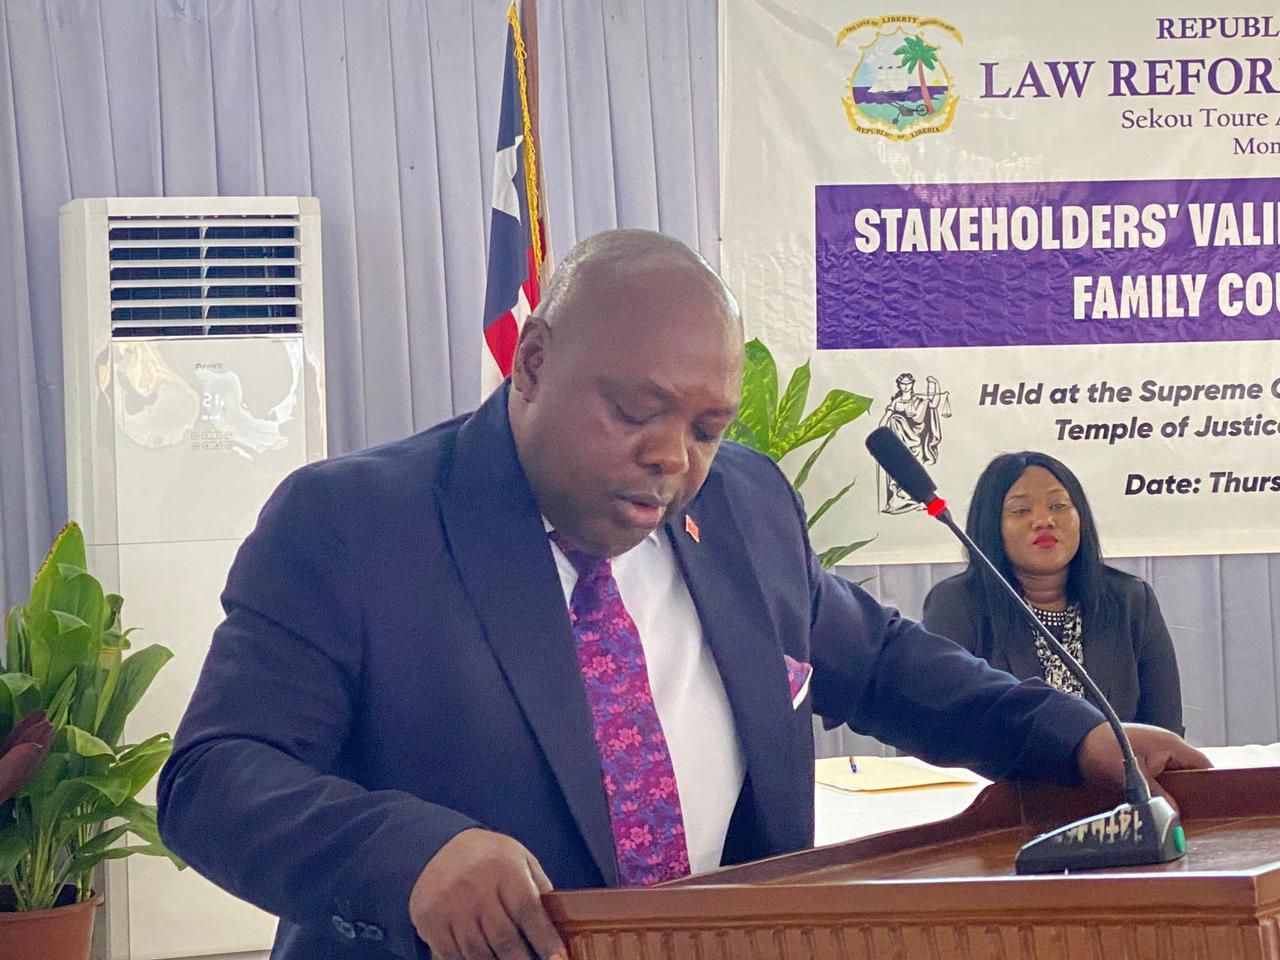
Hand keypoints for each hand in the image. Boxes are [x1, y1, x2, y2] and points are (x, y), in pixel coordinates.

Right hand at [409, 828, 567, 959]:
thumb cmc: (488, 858)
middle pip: (504, 938)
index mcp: (504, 869)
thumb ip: (538, 888)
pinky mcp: (432, 922)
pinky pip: (453, 956)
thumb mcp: (519, 858)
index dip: (545, 940)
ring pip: (478, 952)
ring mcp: (452, 907)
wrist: (437, 848)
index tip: (559, 959)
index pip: (529, 911)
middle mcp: (477, 888)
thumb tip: (559, 922)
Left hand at [1076, 721, 1210, 806]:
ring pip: (1174, 780)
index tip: (1211, 810)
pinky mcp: (1142, 762)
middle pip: (1190, 776)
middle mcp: (1167, 748)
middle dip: (1189, 796)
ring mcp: (1155, 754)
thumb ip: (1156, 796)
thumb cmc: (1102, 749)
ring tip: (1171, 816)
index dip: (1210, 788)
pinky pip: (1159, 779)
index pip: (1204, 767)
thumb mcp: (1132, 775)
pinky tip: (1155, 806)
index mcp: (1172, 745)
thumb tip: (1175, 817)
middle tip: (1188, 819)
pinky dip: (1158, 791)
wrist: (1074, 740)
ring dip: (1171, 795)